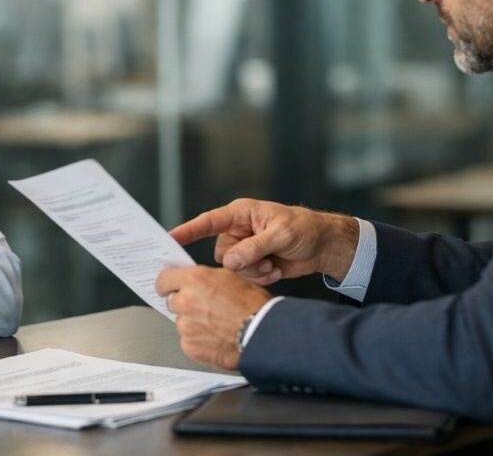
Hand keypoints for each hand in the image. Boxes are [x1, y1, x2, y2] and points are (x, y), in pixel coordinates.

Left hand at [155, 266, 270, 369]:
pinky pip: (188, 341)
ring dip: (193, 323)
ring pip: (182, 322)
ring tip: (216, 325)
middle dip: (185, 304)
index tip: (170, 287)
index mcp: (194, 280)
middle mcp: (185, 302)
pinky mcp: (189, 346)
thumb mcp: (230, 278)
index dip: (168, 284)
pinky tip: (216, 337)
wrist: (262, 333)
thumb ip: (205, 279)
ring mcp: (185, 326)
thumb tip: (194, 282)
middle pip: (173, 302)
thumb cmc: (253, 305)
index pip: (163, 280)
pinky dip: (198, 340)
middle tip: (205, 308)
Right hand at [169, 198, 358, 283]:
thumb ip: (254, 247)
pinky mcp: (253, 264)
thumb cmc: (305, 229)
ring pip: (231, 269)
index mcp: (241, 214)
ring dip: (253, 272)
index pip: (208, 222)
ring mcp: (245, 249)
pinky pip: (243, 277)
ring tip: (273, 265)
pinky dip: (260, 278)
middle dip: (240, 263)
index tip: (169, 239)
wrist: (323, 247)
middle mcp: (239, 230)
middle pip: (221, 253)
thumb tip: (231, 262)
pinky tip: (276, 270)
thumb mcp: (281, 235)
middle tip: (264, 262)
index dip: (188, 231)